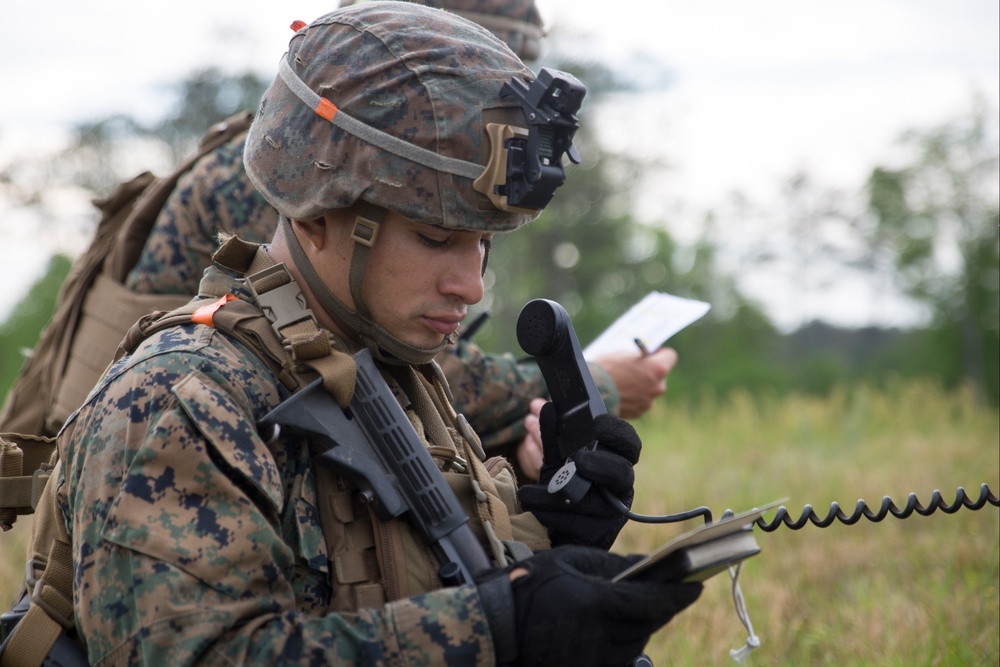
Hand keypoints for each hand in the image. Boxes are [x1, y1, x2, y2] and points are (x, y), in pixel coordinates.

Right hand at [477, 545, 701, 665]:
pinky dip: (627, 642)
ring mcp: (592, 660)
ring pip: (637, 644)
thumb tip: (646, 565)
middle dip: (664, 607)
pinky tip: (624, 627)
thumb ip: (612, 565)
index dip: (679, 595)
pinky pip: (619, 659)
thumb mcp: (570, 563)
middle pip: (649, 625)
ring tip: (649, 606)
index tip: (697, 585)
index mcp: (597, 605)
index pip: (652, 602)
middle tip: (678, 591)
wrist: (496, 626)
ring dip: (646, 625)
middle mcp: (599, 638)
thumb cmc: (531, 585)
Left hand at [518, 403, 639, 549]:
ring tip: (530, 493)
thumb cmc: (562, 487)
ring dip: (560, 495)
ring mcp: (612, 513)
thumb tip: (549, 408)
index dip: (617, 432)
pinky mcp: (597, 534)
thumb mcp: (556, 461)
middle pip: (622, 472)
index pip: (628, 443)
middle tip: (579, 461)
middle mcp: (620, 486)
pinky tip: (532, 506)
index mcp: (615, 460)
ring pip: (596, 502)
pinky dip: (550, 513)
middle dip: (601, 465)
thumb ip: (554, 438)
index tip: (596, 425)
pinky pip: (576, 523)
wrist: (554, 529)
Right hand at [595, 347, 676, 418]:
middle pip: (660, 376)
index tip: (651, 354)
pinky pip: (639, 402)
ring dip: (640, 386)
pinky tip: (619, 394)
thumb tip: (642, 358)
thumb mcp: (623, 354)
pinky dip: (632, 398)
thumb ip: (638, 357)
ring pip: (649, 390)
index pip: (670, 356)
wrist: (591, 392)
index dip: (660, 353)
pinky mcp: (639, 413)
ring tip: (622, 383)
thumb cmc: (605, 369)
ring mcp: (649, 402)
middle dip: (650, 372)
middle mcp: (658, 387)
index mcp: (657, 369)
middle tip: (635, 369)